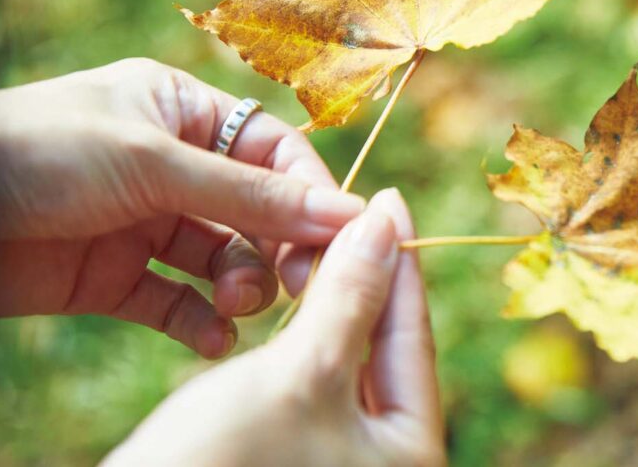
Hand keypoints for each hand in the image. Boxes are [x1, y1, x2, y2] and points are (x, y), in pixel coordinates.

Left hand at [0, 58, 363, 356]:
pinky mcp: (117, 276)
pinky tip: (212, 339)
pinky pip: (178, 302)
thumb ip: (249, 196)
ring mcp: (146, 223)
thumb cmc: (41, 152)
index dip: (310, 194)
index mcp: (183, 113)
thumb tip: (347, 211)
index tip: (341, 239)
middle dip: (279, 247)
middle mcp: (173, 166)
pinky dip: (200, 323)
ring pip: (224, 260)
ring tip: (234, 304)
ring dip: (242, 286)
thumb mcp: (154, 164)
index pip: (274, 153)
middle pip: (257, 212)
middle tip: (296, 285)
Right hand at [103, 189, 444, 466]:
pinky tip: (294, 297)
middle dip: (368, 277)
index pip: (413, 332)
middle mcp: (384, 458)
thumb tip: (384, 225)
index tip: (389, 198)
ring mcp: (338, 458)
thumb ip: (350, 297)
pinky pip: (313, 379)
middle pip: (384, 345)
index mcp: (410, 448)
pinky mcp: (293, 453)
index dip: (399, 259)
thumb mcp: (302, 371)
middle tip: (357, 213)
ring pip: (347, 358)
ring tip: (323, 241)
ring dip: (334, 302)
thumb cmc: (224, 459)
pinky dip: (305, 335)